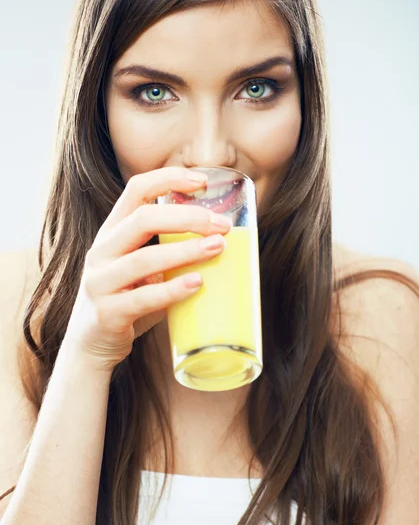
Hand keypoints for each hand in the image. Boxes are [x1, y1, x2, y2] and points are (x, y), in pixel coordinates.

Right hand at [63, 167, 231, 372]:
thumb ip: (166, 249)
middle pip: (142, 220)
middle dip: (187, 218)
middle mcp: (101, 252)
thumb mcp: (142, 267)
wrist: (91, 345)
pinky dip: (173, 289)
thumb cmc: (127, 299)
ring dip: (185, 251)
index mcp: (112, 233)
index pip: (136, 190)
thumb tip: (220, 238)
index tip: (203, 181)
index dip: (168, 179)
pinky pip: (143, 298)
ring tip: (217, 248)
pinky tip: (197, 283)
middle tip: (221, 225)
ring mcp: (100, 283)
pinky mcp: (107, 314)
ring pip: (143, 259)